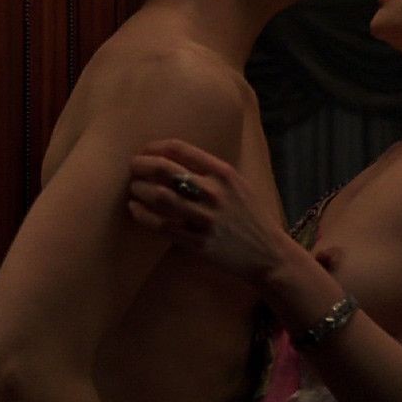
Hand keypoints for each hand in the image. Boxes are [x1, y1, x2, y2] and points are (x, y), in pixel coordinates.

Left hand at [127, 138, 290, 282]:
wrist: (268, 254)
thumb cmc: (250, 216)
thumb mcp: (237, 184)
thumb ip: (209, 171)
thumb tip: (172, 159)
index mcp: (223, 173)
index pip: (180, 149)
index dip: (155, 147)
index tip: (145, 151)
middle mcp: (214, 192)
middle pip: (164, 170)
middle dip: (141, 165)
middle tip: (132, 167)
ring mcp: (205, 219)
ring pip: (159, 197)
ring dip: (139, 190)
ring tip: (134, 188)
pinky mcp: (198, 243)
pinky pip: (162, 225)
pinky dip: (143, 215)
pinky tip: (135, 209)